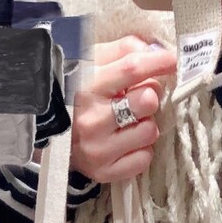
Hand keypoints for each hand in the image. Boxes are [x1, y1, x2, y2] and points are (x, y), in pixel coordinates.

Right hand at [69, 37, 177, 182]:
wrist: (47, 135)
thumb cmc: (77, 94)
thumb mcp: (91, 64)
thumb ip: (123, 51)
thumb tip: (156, 51)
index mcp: (85, 87)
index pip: (131, 69)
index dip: (158, 62)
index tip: (173, 60)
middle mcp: (90, 120)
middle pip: (147, 100)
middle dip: (150, 95)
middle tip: (138, 97)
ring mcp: (98, 149)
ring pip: (150, 131)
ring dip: (147, 124)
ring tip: (130, 122)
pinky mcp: (104, 172)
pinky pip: (144, 158)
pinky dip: (142, 149)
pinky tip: (126, 142)